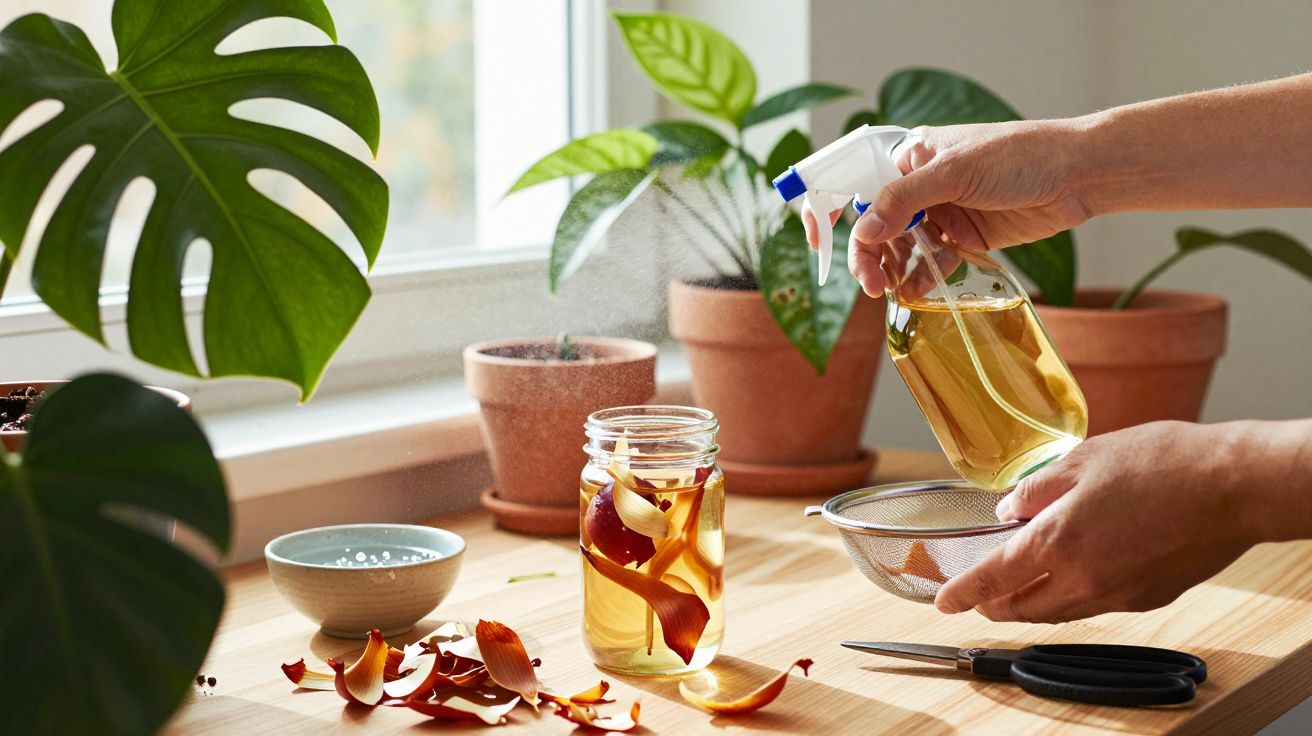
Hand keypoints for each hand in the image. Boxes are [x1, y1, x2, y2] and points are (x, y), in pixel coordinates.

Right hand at [802, 119, 1091, 296]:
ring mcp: (941, 212)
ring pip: (898, 247)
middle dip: (865, 253)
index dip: (832, 207)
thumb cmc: (1021, 155)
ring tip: (889, 292)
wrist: (1079, 175)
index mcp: (910, 155)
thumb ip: (905, 200)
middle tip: (870, 283)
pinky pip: (929, 262)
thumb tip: (861, 231)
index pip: (856, 181)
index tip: (819, 238)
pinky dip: (918, 278)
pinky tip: (912, 293)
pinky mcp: (963, 237)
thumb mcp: (956, 172)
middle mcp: (920, 184)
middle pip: (873, 223)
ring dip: (889, 269)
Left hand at [934, 421, 1264, 622]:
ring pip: (1059, 612)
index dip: (963, 593)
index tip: (944, 601)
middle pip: (1023, 608)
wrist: (1232, 486)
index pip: (995, 579)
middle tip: (979, 595)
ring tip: (1019, 589)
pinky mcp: (1148, 597)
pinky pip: (1095, 605)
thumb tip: (1007, 510)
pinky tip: (1072, 576)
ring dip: (1032, 605)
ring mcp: (1119, 594)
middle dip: (994, 605)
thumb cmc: (1162, 463)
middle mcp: (1084, 579)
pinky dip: (1071, 597)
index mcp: (1058, 543)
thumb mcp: (1081, 460)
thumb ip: (1036, 490)